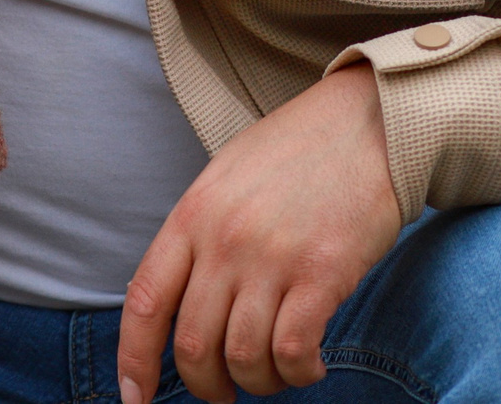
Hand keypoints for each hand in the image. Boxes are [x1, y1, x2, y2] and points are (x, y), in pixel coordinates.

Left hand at [118, 64, 403, 402]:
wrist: (366, 124)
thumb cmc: (294, 155)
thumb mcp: (223, 182)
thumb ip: (198, 237)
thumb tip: (177, 301)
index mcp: (190, 217)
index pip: (145, 302)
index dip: (134, 359)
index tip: (136, 397)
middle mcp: (223, 241)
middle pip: (193, 345)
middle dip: (205, 387)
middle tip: (224, 394)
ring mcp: (271, 257)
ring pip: (243, 358)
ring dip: (258, 383)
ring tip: (276, 374)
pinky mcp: (323, 273)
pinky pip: (294, 351)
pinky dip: (298, 373)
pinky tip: (310, 366)